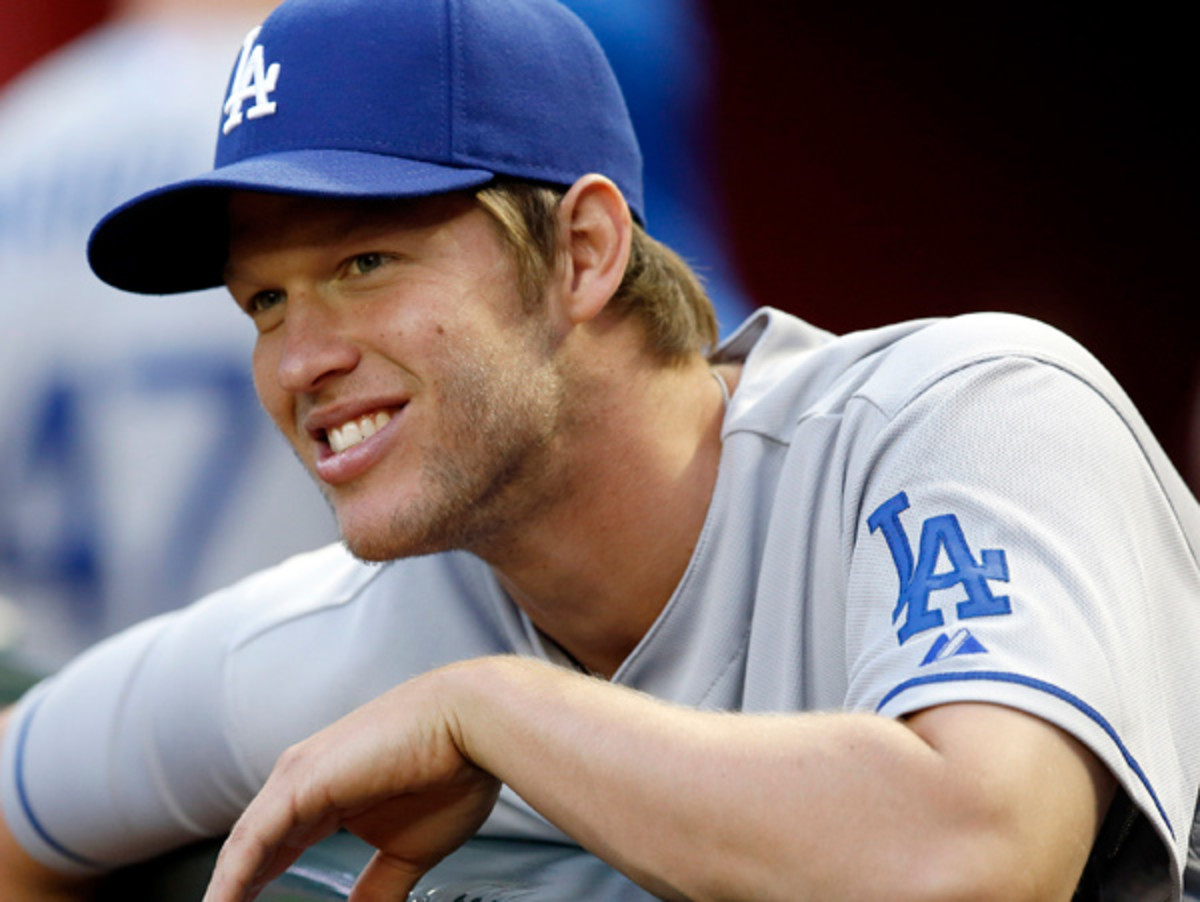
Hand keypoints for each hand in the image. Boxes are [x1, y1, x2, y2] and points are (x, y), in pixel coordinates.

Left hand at [201, 664, 500, 901]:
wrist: (472, 724)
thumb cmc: (453, 771)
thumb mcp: (407, 851)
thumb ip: (377, 889)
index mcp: (324, 795)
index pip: (273, 851)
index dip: (254, 889)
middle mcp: (301, 782)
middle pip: (249, 851)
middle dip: (234, 894)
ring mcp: (297, 778)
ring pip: (243, 848)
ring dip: (226, 894)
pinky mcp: (300, 781)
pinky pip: (252, 841)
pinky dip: (233, 881)